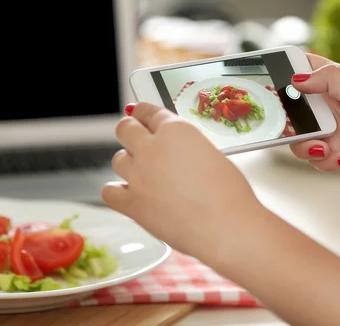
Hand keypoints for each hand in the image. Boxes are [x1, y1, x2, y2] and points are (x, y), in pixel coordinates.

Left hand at [101, 102, 264, 257]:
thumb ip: (185, 146)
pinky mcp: (132, 203)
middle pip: (125, 129)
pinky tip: (128, 194)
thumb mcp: (212, 154)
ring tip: (142, 174)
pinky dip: (116, 192)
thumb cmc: (230, 195)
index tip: (139, 115)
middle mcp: (152, 148)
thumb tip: (174, 150)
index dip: (143, 113)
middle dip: (130, 132)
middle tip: (135, 139)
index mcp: (176, 130)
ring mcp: (139, 175)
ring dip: (128, 163)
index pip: (149, 112)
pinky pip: (109, 192)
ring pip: (117, 159)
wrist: (227, 228)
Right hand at [290, 54, 339, 193]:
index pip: (303, 68)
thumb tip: (297, 79)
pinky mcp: (330, 152)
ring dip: (305, 143)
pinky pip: (311, 157)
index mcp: (334, 83)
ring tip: (323, 146)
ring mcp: (327, 129)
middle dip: (285, 116)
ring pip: (295, 135)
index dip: (284, 68)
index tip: (269, 75)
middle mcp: (326, 105)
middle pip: (289, 105)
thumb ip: (328, 79)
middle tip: (289, 121)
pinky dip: (323, 159)